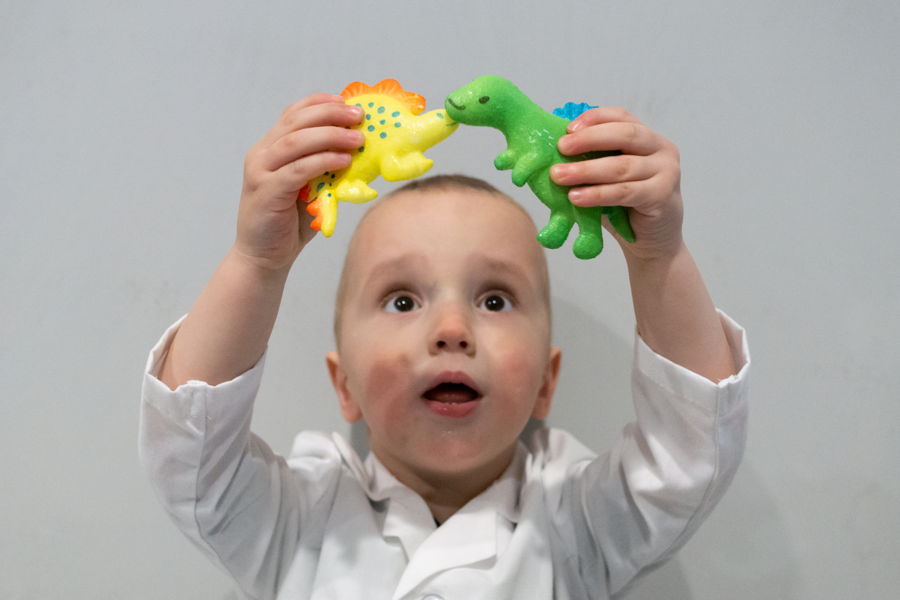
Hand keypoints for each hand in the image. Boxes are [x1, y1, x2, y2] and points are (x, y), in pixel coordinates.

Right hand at [235, 94, 364, 271]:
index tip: (345, 100)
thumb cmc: (290, 224)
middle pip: (296, 122)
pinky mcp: (267, 192)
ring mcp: (260, 172)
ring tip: (358, 139)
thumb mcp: (310, 189)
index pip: (292, 115)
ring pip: (296, 142)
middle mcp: (261, 155)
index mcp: (270, 149)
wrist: (263, 258)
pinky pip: (297, 170)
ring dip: (330, 136)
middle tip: (358, 116)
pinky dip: (322, 161)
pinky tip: (343, 161)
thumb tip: (361, 153)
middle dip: (330, 114)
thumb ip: (325, 169)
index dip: (319, 103)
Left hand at [550, 107, 682, 261]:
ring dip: (586, 170)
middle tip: (561, 147)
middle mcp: (661, 149)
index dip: (594, 118)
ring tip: (559, 176)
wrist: (652, 240)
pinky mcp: (662, 196)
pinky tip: (576, 197)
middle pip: (625, 135)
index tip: (567, 128)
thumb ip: (593, 160)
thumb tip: (553, 150)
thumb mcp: (609, 177)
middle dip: (589, 139)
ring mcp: (667, 172)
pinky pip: (625, 192)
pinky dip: (598, 194)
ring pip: (622, 166)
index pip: (621, 116)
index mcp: (647, 138)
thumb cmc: (626, 205)